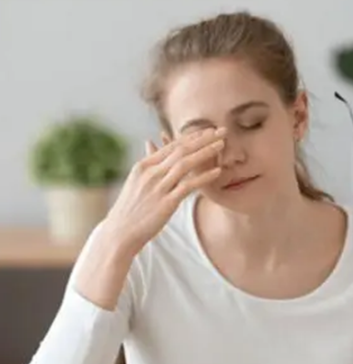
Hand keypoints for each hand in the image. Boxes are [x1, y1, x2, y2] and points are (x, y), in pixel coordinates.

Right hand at [102, 127, 225, 257]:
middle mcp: (150, 173)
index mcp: (144, 166)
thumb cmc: (130, 209)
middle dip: (203, 138)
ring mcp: (158, 187)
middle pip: (181, 150)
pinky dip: (204, 177)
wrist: (119, 232)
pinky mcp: (166, 203)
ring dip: (206, 152)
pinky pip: (188, 186)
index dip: (192, 137)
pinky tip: (218, 171)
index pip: (172, 146)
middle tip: (221, 130)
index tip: (208, 130)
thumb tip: (150, 142)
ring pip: (185, 163)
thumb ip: (148, 163)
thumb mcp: (136, 181)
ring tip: (222, 145)